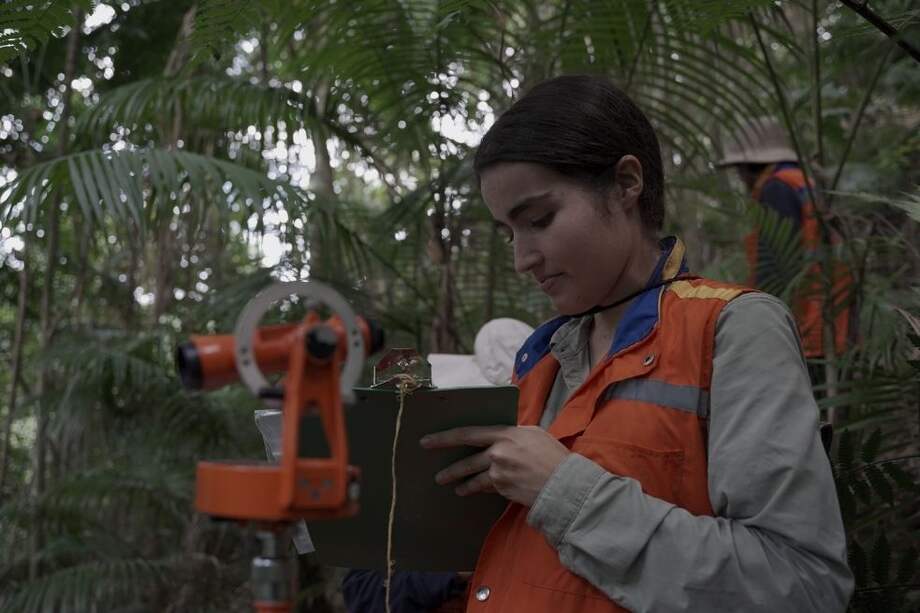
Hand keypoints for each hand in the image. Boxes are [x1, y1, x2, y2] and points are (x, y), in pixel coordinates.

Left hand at [420, 425, 569, 506]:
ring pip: (474, 480)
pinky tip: (477, 492)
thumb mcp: (533, 434)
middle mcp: (498, 453)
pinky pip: (488, 489)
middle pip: (466, 461)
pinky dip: (482, 490)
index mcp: (504, 434)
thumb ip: (512, 435)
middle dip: (449, 471)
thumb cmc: (553, 454)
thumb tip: (498, 438)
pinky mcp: (503, 490)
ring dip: (462, 485)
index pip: (467, 434)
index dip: (444, 438)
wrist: (565, 482)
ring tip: (455, 488)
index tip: (427, 441)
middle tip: (437, 476)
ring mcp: (499, 473)